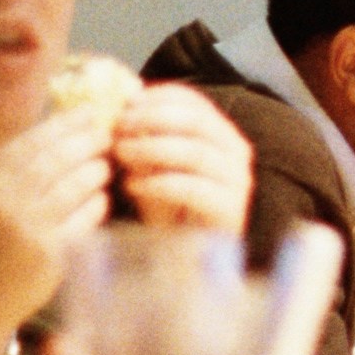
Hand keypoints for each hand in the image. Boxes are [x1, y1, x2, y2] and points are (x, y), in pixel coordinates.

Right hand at [0, 110, 113, 352]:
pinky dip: (95, 206)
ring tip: (105, 166)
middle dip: (85, 141)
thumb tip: (56, 132)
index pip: (29, 141)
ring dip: (94, 171)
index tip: (88, 112)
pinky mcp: (48, 255)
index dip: (62, 123)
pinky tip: (102, 199)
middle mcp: (1, 202)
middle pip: (54, 158)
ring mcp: (25, 229)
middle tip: (106, 135)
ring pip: (72, 186)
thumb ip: (9, 172)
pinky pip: (82, 220)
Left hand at [112, 83, 253, 234]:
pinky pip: (193, 189)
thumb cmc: (170, 207)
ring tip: (120, 153)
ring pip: (195, 152)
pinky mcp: (230, 210)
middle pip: (195, 121)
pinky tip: (132, 185)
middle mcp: (236, 151)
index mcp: (220, 132)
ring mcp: (237, 181)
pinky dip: (158, 183)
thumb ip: (142, 141)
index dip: (157, 97)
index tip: (124, 103)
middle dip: (151, 119)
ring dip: (151, 148)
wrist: (191, 257)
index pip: (193, 101)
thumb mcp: (154, 167)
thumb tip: (117, 113)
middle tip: (118, 127)